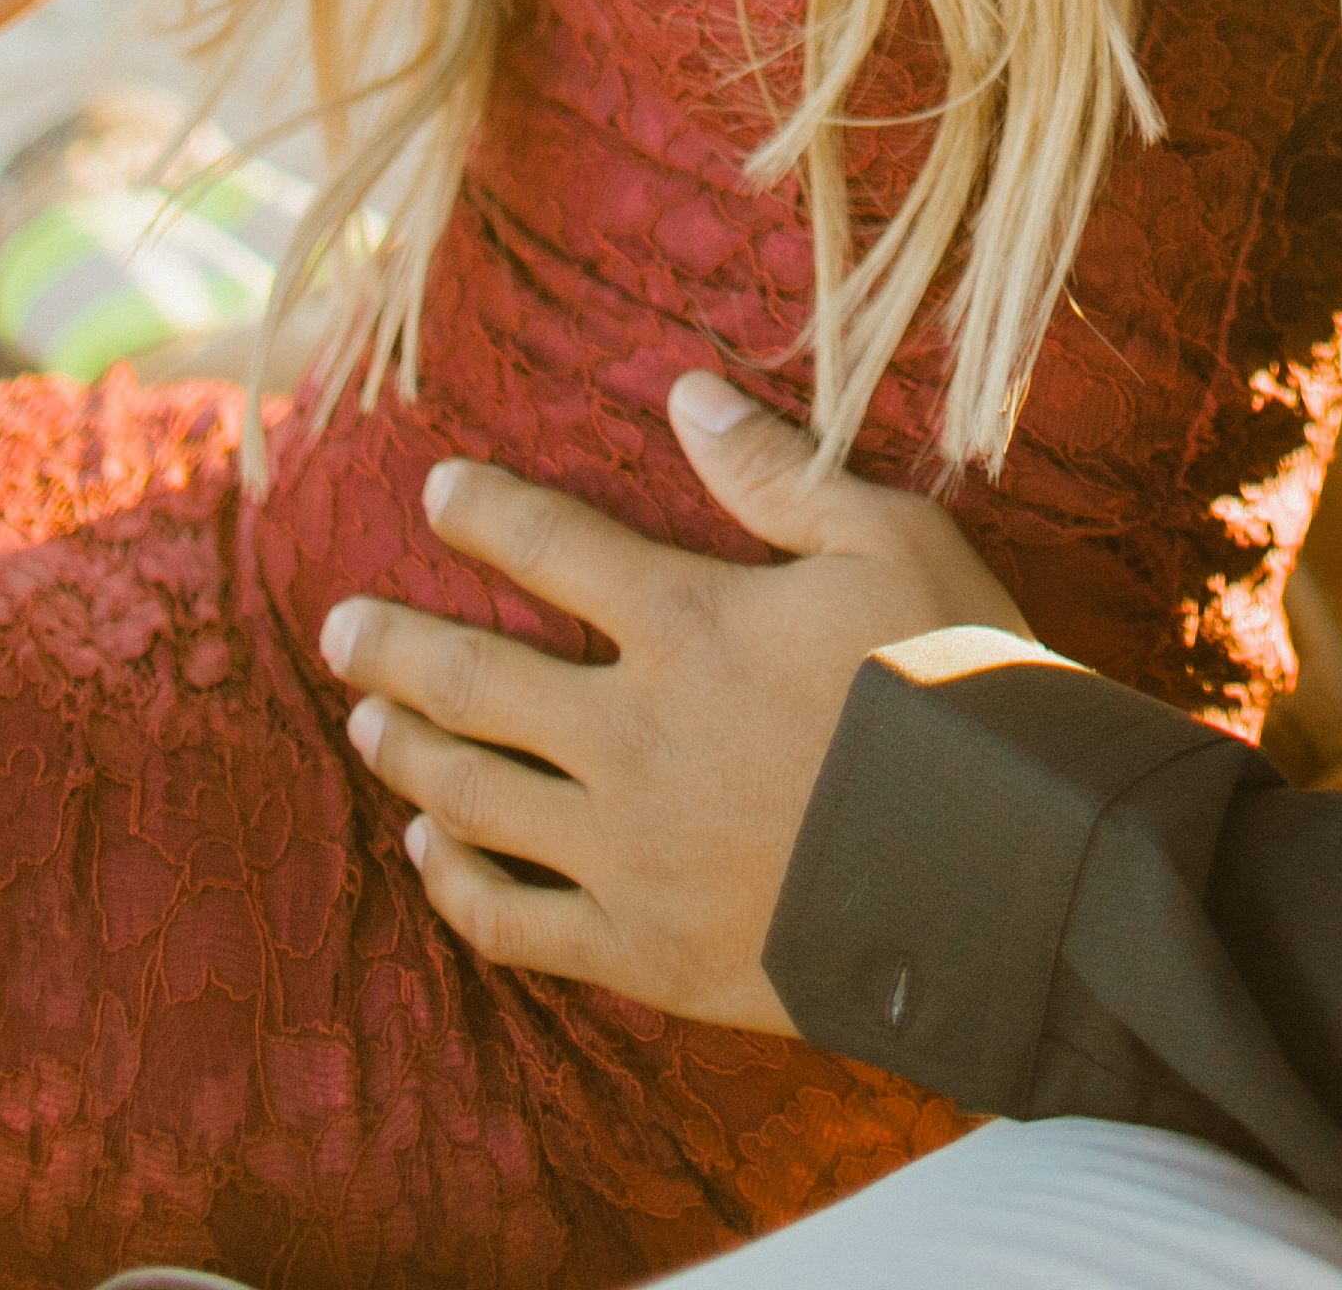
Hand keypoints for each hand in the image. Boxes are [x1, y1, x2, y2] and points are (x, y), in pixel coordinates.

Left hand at [319, 370, 1034, 1028]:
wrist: (1000, 869)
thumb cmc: (956, 683)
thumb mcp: (889, 540)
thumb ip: (775, 474)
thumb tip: (686, 395)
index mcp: (686, 623)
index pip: (549, 548)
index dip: (484, 512)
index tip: (437, 490)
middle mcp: (631, 734)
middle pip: (473, 680)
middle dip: (395, 643)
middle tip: (340, 626)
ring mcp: (626, 851)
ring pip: (473, 796)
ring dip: (407, 751)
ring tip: (366, 721)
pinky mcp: (644, 946)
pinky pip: (515, 921)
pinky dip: (458, 885)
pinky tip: (431, 856)